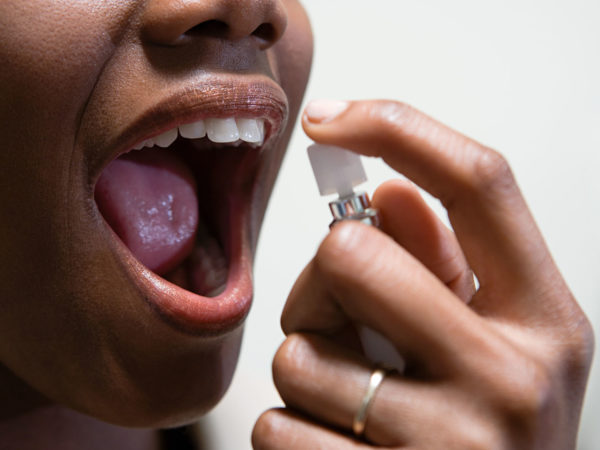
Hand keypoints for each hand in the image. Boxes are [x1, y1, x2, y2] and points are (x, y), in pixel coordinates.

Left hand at [252, 100, 593, 448]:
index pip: (478, 181)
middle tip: (341, 319)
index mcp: (546, 319)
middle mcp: (514, 378)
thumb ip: (445, 264)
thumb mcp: (492, 345)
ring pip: (298, 351)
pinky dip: (290, 431)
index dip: (399, 127)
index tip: (329, 117)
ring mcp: (454, 448)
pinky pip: (277, 427)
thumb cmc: (482, 434)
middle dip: (321, 282)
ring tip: (352, 402)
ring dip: (305, 368)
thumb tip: (387, 191)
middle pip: (354, 253)